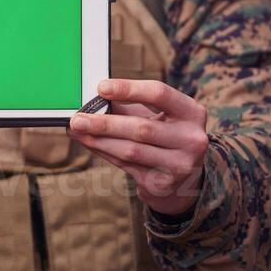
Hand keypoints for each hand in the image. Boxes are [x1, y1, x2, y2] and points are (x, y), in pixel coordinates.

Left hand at [68, 79, 208, 218]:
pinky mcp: (163, 183)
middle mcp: (192, 139)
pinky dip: (104, 152)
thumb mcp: (157, 115)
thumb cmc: (165, 134)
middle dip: (105, 123)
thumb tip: (93, 100)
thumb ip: (128, 106)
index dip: (128, 89)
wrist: (184, 176)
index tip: (101, 88)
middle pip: (142, 128)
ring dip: (99, 140)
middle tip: (78, 118)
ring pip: (131, 150)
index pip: (159, 94)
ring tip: (77, 131)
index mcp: (192, 113)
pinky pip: (126, 166)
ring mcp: (180, 165)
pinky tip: (89, 143)